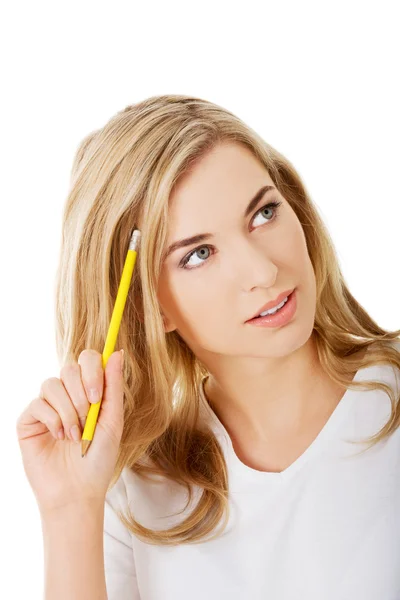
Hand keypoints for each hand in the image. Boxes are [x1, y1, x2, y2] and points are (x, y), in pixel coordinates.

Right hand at [16, 349, 123, 514]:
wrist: (77, 491)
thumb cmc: (98, 458)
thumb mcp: (112, 421)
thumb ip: (113, 386)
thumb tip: (117, 352)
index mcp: (89, 391)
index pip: (88, 359)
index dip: (92, 370)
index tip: (97, 396)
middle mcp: (67, 395)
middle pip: (69, 368)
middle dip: (81, 394)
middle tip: (87, 418)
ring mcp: (47, 406)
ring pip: (52, 384)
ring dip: (68, 410)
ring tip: (74, 435)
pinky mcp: (29, 420)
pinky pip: (38, 404)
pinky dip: (53, 420)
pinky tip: (59, 438)